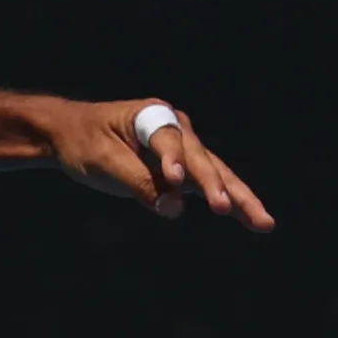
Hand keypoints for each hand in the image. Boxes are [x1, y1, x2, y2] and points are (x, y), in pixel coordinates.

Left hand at [55, 98, 274, 228]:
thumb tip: (173, 209)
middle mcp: (177, 127)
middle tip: (227, 209)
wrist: (74, 134)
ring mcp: (186, 147)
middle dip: (216, 186)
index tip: (175, 181)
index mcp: (153, 115)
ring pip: (216, 174)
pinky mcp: (186, 168)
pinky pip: (211, 186)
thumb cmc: (85, 142)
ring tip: (264, 223)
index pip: (169, 140)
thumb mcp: (102, 161)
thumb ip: (137, 182)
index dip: (173, 160)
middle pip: (202, 159)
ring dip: (239, 198)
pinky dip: (231, 202)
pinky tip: (254, 221)